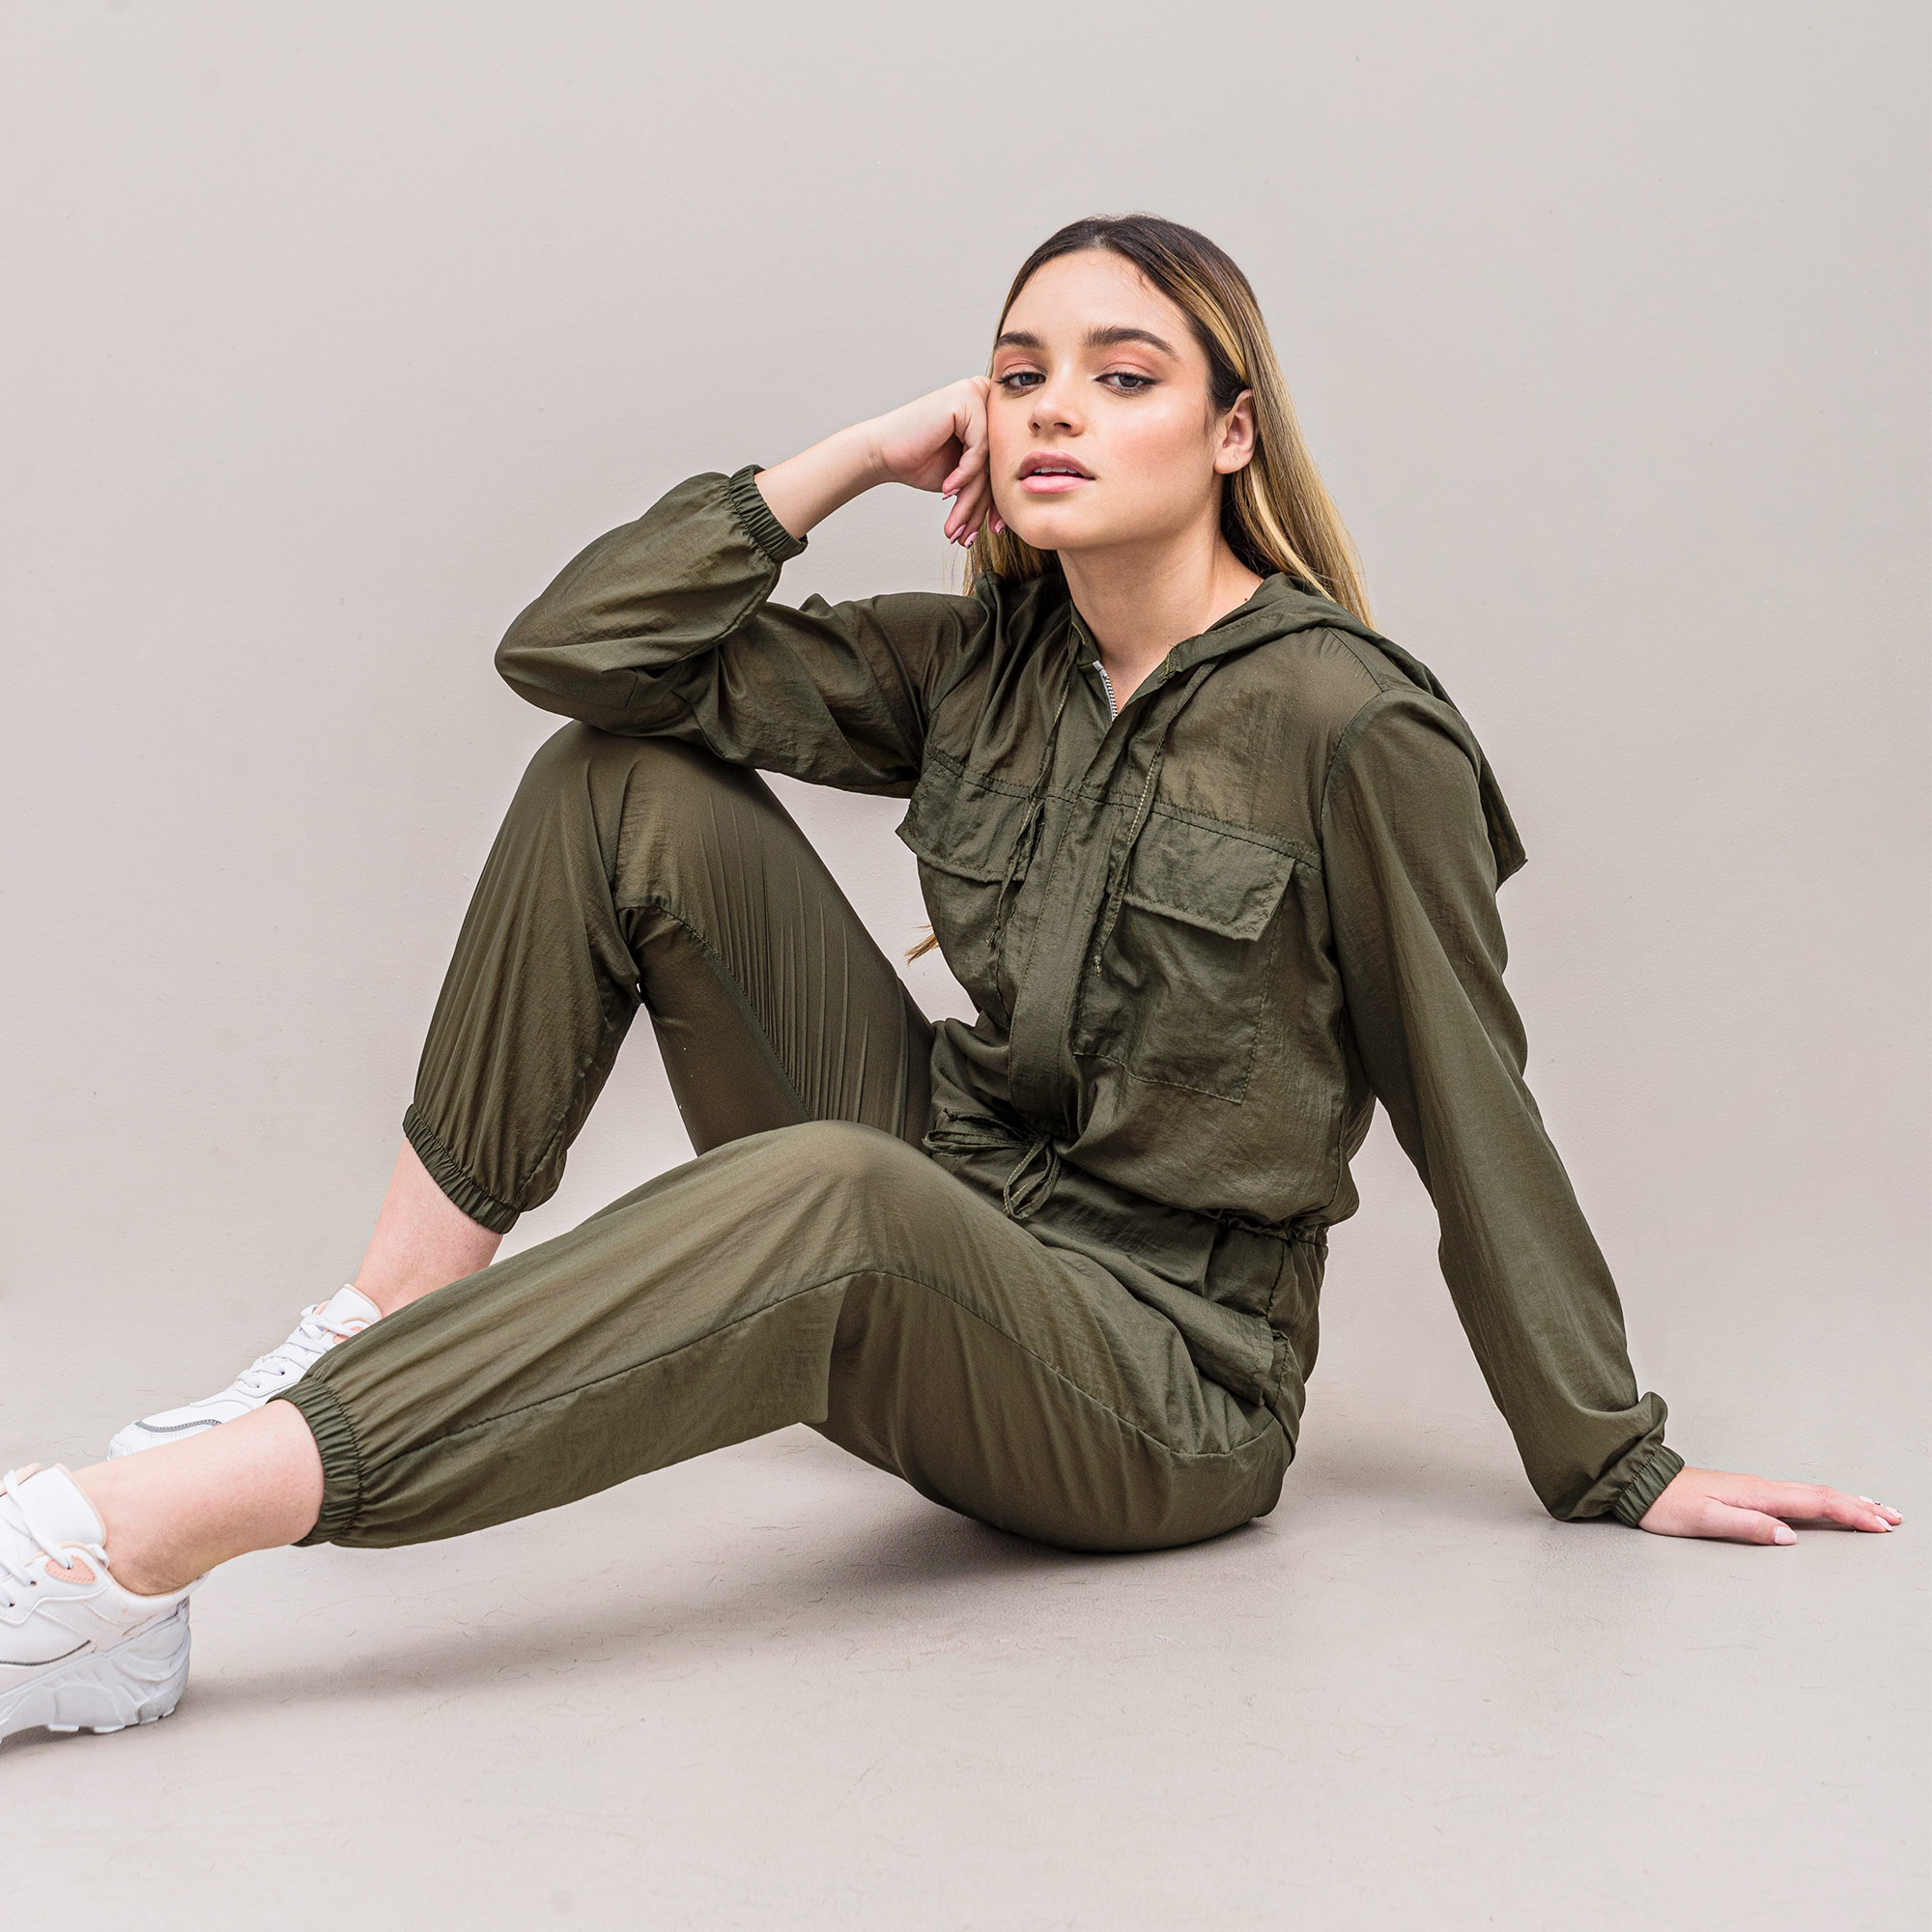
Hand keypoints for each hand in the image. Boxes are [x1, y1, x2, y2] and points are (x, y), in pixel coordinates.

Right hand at [866, 377, 994, 546]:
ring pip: (989, 460)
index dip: (997, 501)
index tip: (993, 530)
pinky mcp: (967, 398)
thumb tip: (1017, 507)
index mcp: (990, 412)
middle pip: (998, 462)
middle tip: (969, 535)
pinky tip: (947, 489)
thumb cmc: (918, 460)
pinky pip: (979, 449)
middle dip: (982, 506)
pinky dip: (964, 474)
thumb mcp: (963, 475)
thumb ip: (989, 479)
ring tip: (956, 525)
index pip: (1003, 463)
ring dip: (970, 499)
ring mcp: (978, 394)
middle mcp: (987, 398)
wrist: (882, 452)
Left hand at [1638, 1464, 1902, 1543]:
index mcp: (1756, 1493)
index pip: (1815, 1502)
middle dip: (1859, 1506)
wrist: (1640, 1484)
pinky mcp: (1746, 1494)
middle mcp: (1760, 1487)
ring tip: (1874, 1509)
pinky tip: (1826, 1506)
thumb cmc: (1668, 1505)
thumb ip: (1747, 1527)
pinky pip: (1796, 1497)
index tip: (1881, 1525)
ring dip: (1845, 1502)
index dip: (1851, 1513)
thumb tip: (1789, 1537)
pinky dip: (1822, 1501)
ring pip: (1811, 1493)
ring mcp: (1754, 1489)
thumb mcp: (1704, 1520)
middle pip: (1820, 1495)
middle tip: (1894, 1518)